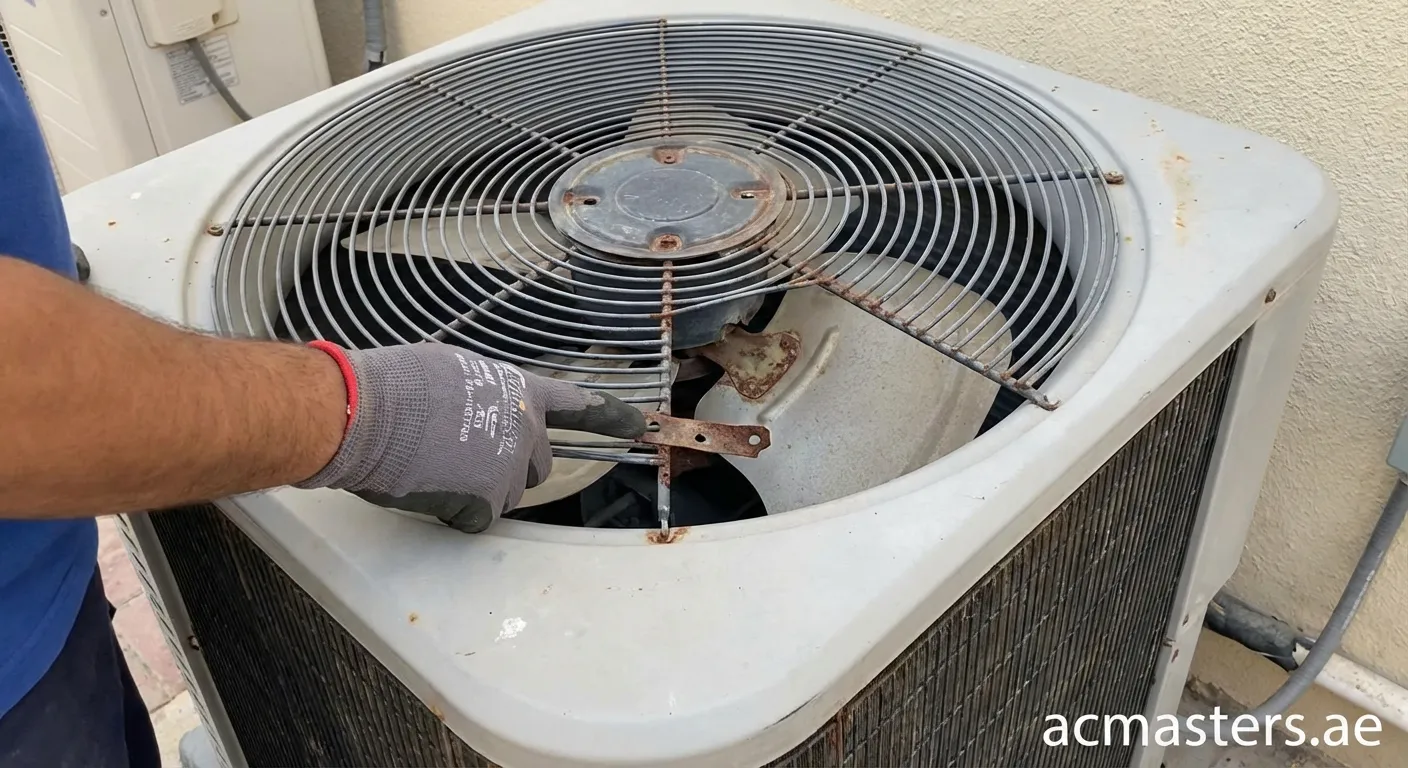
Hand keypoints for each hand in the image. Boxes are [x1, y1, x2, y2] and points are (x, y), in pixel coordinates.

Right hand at [296, 341, 646, 531]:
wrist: (367, 413)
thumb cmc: (396, 385)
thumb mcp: (454, 372)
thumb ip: (485, 395)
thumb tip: (476, 411)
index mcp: (520, 391)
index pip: (578, 405)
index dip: (612, 417)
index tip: (642, 427)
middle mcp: (526, 428)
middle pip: (536, 465)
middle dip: (506, 468)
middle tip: (459, 457)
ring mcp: (510, 467)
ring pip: (506, 494)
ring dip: (477, 490)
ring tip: (434, 466)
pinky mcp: (487, 501)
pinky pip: (477, 520)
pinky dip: (453, 513)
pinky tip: (428, 488)